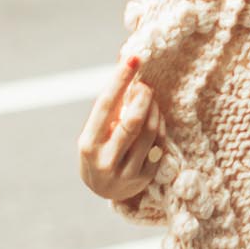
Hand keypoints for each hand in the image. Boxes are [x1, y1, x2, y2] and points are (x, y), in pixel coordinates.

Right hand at [77, 56, 166, 204]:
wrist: (103, 189)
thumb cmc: (99, 149)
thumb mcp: (96, 131)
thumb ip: (111, 105)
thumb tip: (126, 65)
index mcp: (89, 144)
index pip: (106, 106)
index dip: (120, 80)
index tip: (133, 59)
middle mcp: (106, 161)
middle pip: (133, 121)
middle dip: (144, 97)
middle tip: (145, 86)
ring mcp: (126, 172)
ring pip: (150, 132)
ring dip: (154, 109)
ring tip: (150, 100)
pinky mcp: (144, 178)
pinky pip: (159, 145)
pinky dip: (160, 126)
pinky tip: (156, 118)